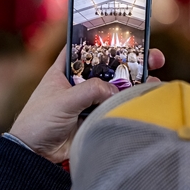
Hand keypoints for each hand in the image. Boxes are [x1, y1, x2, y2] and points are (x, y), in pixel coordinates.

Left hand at [9, 47, 164, 162]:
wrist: (35, 155)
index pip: (84, 46)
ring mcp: (89, 100)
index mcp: (64, 70)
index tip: (126, 33)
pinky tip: (146, 98)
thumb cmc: (38, 122)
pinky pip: (116, 106)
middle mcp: (78, 82)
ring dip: (135, 82)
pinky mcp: (96, 117)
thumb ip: (90, 91)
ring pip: (116, 86)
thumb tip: (114, 90)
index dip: (103, 38)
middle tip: (153, 57)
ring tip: (155, 79)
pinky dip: (130, 102)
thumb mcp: (63, 101)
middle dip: (131, 60)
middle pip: (108, 66)